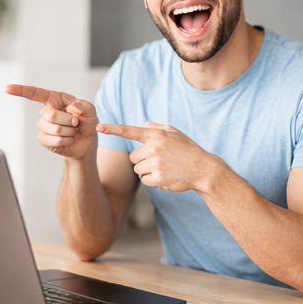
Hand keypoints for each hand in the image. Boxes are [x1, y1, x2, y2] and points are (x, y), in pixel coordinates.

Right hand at [6, 84, 97, 160]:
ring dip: (70, 132)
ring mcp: (43, 126)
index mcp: (54, 100)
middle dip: (69, 121)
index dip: (20, 90)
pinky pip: (55, 140)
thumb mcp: (91, 111)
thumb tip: (72, 108)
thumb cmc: (86, 123)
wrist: (85, 143)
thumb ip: (84, 106)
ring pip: (55, 129)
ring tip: (73, 132)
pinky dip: (67, 141)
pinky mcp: (43, 139)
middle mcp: (46, 112)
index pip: (35, 93)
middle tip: (76, 123)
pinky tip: (68, 139)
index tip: (7, 89)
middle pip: (51, 115)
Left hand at [97, 121, 223, 192]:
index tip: (98, 127)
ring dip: (147, 171)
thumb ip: (158, 128)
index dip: (112, 129)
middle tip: (159, 161)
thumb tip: (146, 123)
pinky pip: (144, 180)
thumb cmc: (189, 150)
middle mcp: (153, 148)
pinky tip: (166, 177)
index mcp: (155, 135)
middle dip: (142, 160)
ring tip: (165, 168)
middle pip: (133, 157)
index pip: (129, 131)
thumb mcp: (175, 134)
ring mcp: (155, 163)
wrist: (204, 169)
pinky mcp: (158, 178)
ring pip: (138, 169)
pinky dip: (152, 181)